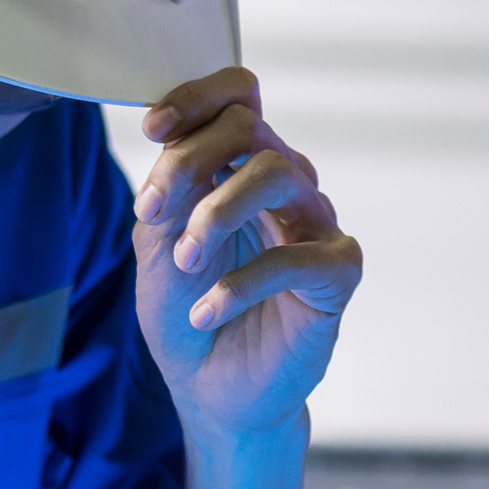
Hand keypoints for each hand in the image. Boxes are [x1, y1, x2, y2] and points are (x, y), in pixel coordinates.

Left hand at [131, 66, 359, 445]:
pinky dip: (242, 283)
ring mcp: (316, 225)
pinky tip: (208, 312)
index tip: (152, 129)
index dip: (196, 98)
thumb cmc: (188, 314)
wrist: (213, 391)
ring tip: (184, 262)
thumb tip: (172, 142)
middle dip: (192, 160)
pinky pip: (298, 257)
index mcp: (242, 168)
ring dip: (216, 213)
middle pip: (250, 127)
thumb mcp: (158, 245)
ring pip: (278, 173)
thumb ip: (168, 191)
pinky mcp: (337, 274)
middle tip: (154, 212)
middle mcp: (286, 186)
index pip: (239, 97)